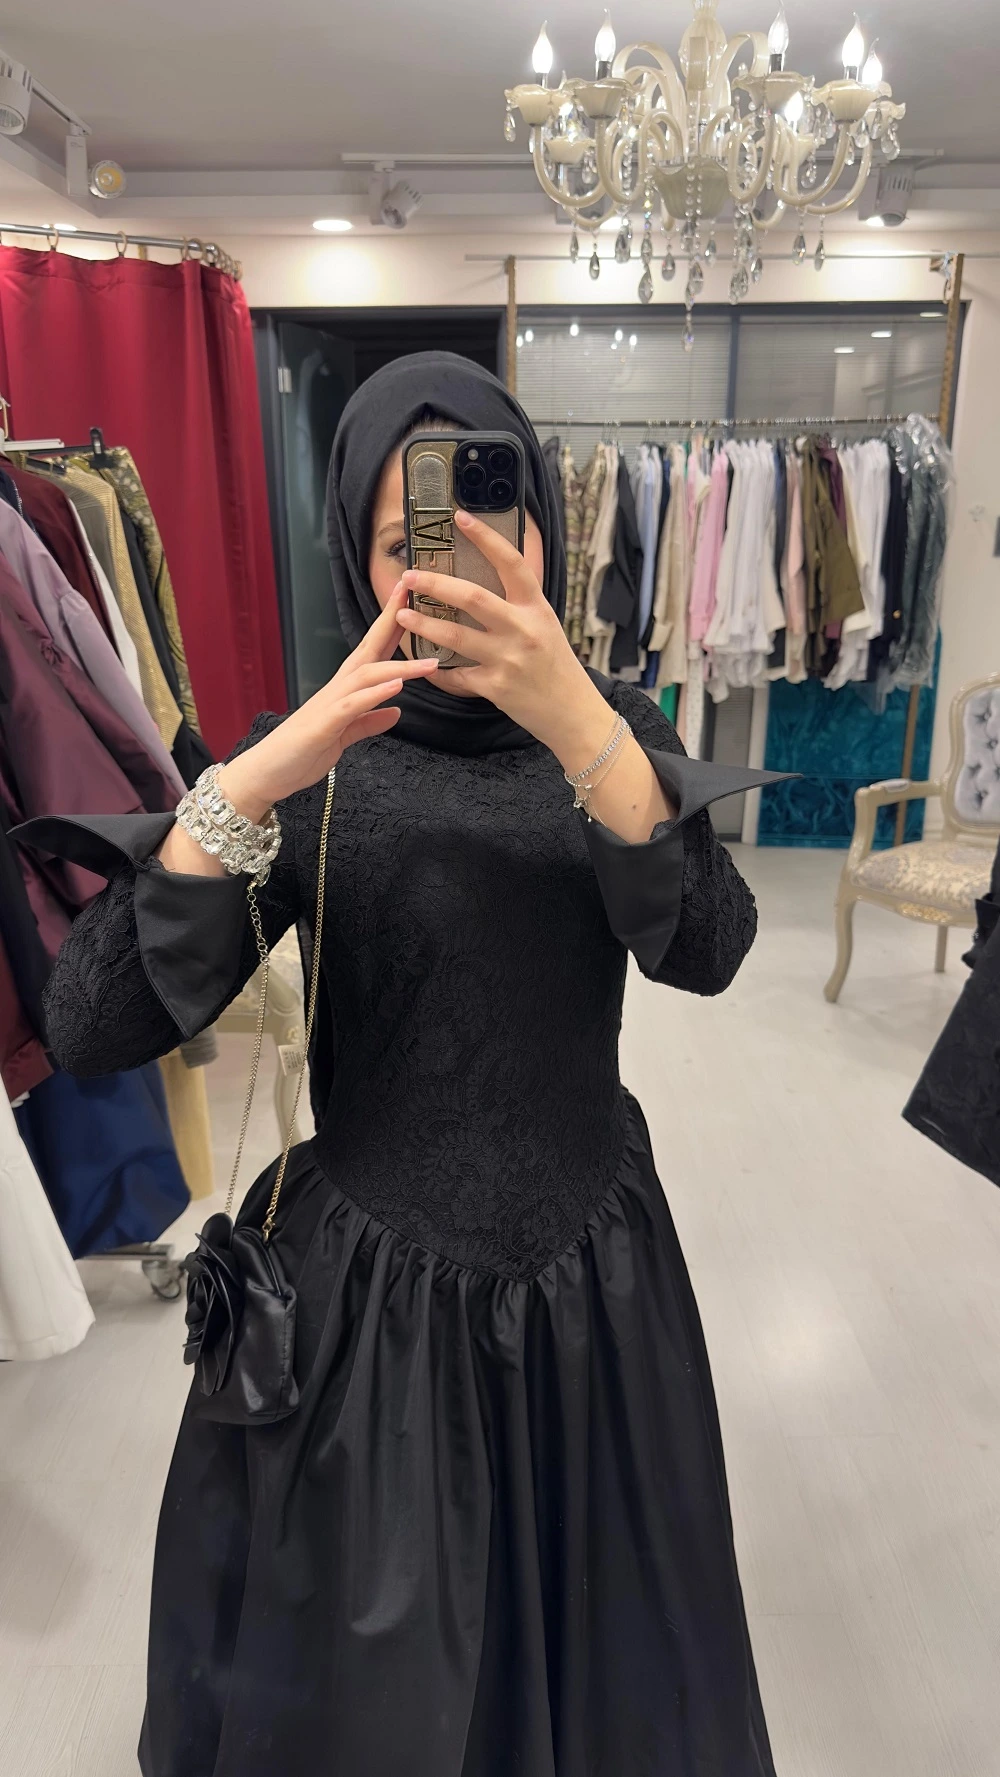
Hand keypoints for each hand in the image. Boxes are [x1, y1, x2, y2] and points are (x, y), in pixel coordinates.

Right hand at [218, 583, 437, 820]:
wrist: (266, 773)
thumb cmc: (301, 752)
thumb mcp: (344, 736)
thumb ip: (369, 721)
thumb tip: (396, 712)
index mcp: (345, 689)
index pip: (373, 650)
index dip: (392, 624)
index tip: (410, 598)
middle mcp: (338, 688)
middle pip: (370, 648)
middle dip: (392, 620)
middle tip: (415, 591)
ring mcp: (330, 704)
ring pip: (367, 675)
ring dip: (399, 666)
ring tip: (429, 662)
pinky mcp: (325, 725)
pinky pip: (353, 705)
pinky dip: (375, 694)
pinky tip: (397, 687)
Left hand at [397, 509, 606, 754]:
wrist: (573, 712)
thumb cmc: (558, 667)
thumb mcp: (546, 625)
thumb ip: (520, 605)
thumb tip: (493, 577)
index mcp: (536, 608)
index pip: (511, 563)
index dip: (486, 538)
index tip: (461, 518)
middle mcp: (523, 629)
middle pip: (472, 597)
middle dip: (435, 584)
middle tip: (410, 576)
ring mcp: (508, 659)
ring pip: (455, 636)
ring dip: (424, 624)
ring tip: (402, 616)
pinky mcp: (495, 687)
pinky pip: (456, 675)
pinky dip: (436, 669)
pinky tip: (421, 663)